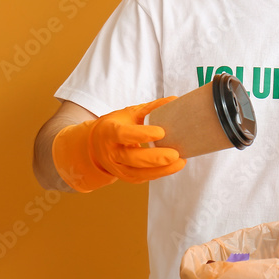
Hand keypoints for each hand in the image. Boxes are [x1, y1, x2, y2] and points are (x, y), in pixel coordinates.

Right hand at [52, 97, 185, 190]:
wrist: (97, 144)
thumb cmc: (117, 125)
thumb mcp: (130, 113)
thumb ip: (152, 108)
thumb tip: (175, 100)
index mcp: (109, 132)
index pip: (124, 134)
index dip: (141, 134)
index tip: (161, 132)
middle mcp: (111, 152)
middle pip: (132, 158)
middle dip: (155, 158)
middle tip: (175, 154)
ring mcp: (117, 167)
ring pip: (138, 173)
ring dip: (161, 170)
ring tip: (180, 163)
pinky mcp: (125, 176)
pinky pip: (143, 178)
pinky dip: (159, 174)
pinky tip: (173, 167)